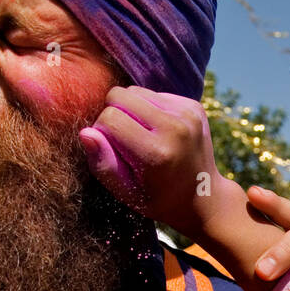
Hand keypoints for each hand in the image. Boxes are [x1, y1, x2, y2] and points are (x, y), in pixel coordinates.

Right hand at [79, 85, 240, 238]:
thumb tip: (85, 132)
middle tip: (126, 141)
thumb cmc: (158, 198)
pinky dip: (150, 109)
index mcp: (156, 153)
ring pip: (136, 91)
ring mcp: (188, 114)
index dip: (103, 132)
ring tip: (144, 136)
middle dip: (114, 114)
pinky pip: (155, 94)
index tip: (113, 150)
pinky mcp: (194, 106)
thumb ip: (102, 164)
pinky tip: (159, 132)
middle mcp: (175, 129)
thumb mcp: (126, 193)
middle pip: (120, 95)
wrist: (204, 198)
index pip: (110, 118)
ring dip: (132, 110)